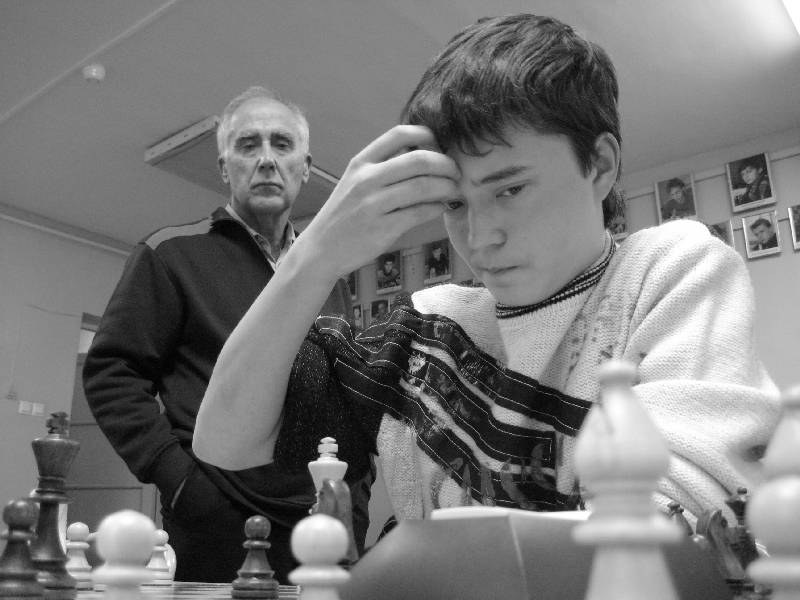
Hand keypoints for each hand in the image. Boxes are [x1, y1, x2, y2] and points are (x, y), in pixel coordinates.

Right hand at [296, 125, 458, 276]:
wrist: (321, 250)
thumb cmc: (345, 215)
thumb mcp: (356, 182)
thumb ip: (384, 167)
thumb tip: (426, 155)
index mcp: (361, 162)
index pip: (399, 134)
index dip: (427, 135)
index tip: (439, 146)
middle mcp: (366, 179)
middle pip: (419, 159)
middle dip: (446, 164)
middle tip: (457, 172)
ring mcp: (374, 204)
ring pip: (424, 186)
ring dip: (447, 187)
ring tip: (454, 191)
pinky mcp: (383, 228)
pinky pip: (420, 212)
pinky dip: (438, 207)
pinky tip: (442, 207)